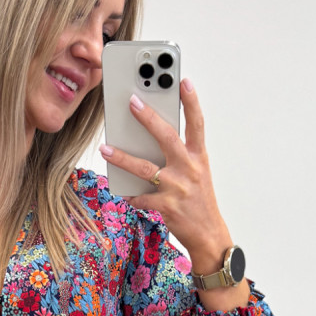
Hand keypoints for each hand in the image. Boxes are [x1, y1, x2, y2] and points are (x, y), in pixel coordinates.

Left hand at [100, 79, 232, 273]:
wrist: (209, 235)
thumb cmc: (200, 201)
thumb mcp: (198, 173)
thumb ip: (180, 155)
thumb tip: (152, 138)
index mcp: (199, 157)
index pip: (197, 124)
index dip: (191, 101)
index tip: (183, 80)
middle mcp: (189, 169)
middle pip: (167, 137)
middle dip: (148, 118)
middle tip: (132, 102)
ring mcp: (177, 188)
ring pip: (145, 168)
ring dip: (122, 157)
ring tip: (106, 148)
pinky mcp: (166, 206)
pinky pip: (141, 197)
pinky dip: (130, 194)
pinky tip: (121, 190)